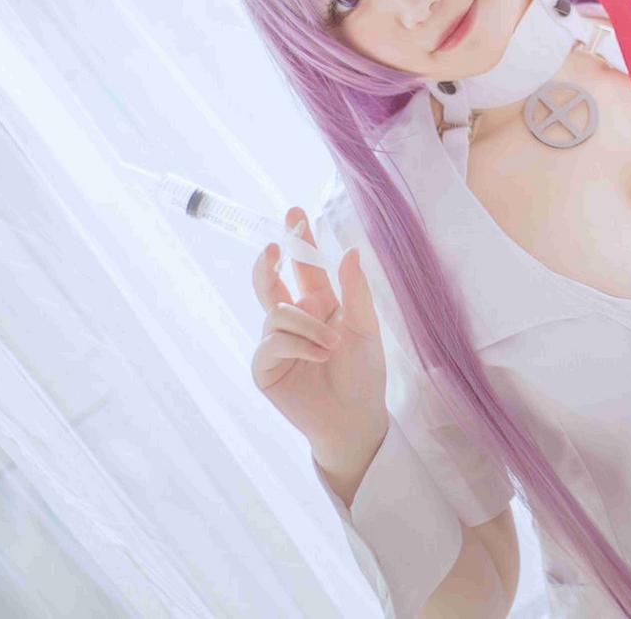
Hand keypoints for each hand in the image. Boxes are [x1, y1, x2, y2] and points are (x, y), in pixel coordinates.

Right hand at [250, 206, 387, 458]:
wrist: (355, 417)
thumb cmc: (363, 374)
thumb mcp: (366, 328)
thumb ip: (355, 291)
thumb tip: (349, 250)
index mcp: (320, 304)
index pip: (305, 266)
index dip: (299, 240)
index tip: (295, 213)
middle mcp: (294, 318)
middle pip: (271, 281)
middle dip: (269, 260)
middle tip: (272, 246)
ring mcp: (276, 342)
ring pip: (278, 313)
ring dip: (308, 325)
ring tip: (333, 346)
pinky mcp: (265, 367)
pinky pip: (272, 342)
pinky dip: (298, 345)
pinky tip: (318, 356)